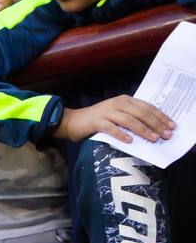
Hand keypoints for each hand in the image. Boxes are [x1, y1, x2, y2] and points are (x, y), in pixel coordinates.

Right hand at [56, 96, 174, 144]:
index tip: (171, 126)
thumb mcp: (116, 114)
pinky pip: (111, 129)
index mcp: (125, 100)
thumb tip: (150, 129)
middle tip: (165, 134)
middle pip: (141, 113)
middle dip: (156, 124)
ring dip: (143, 130)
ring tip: (152, 139)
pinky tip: (129, 141)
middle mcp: (117, 103)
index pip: (147, 107)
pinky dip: (121, 135)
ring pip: (129, 120)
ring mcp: (107, 112)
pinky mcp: (97, 122)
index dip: (160, 116)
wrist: (72, 121)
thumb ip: (131, 117)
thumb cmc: (96, 120)